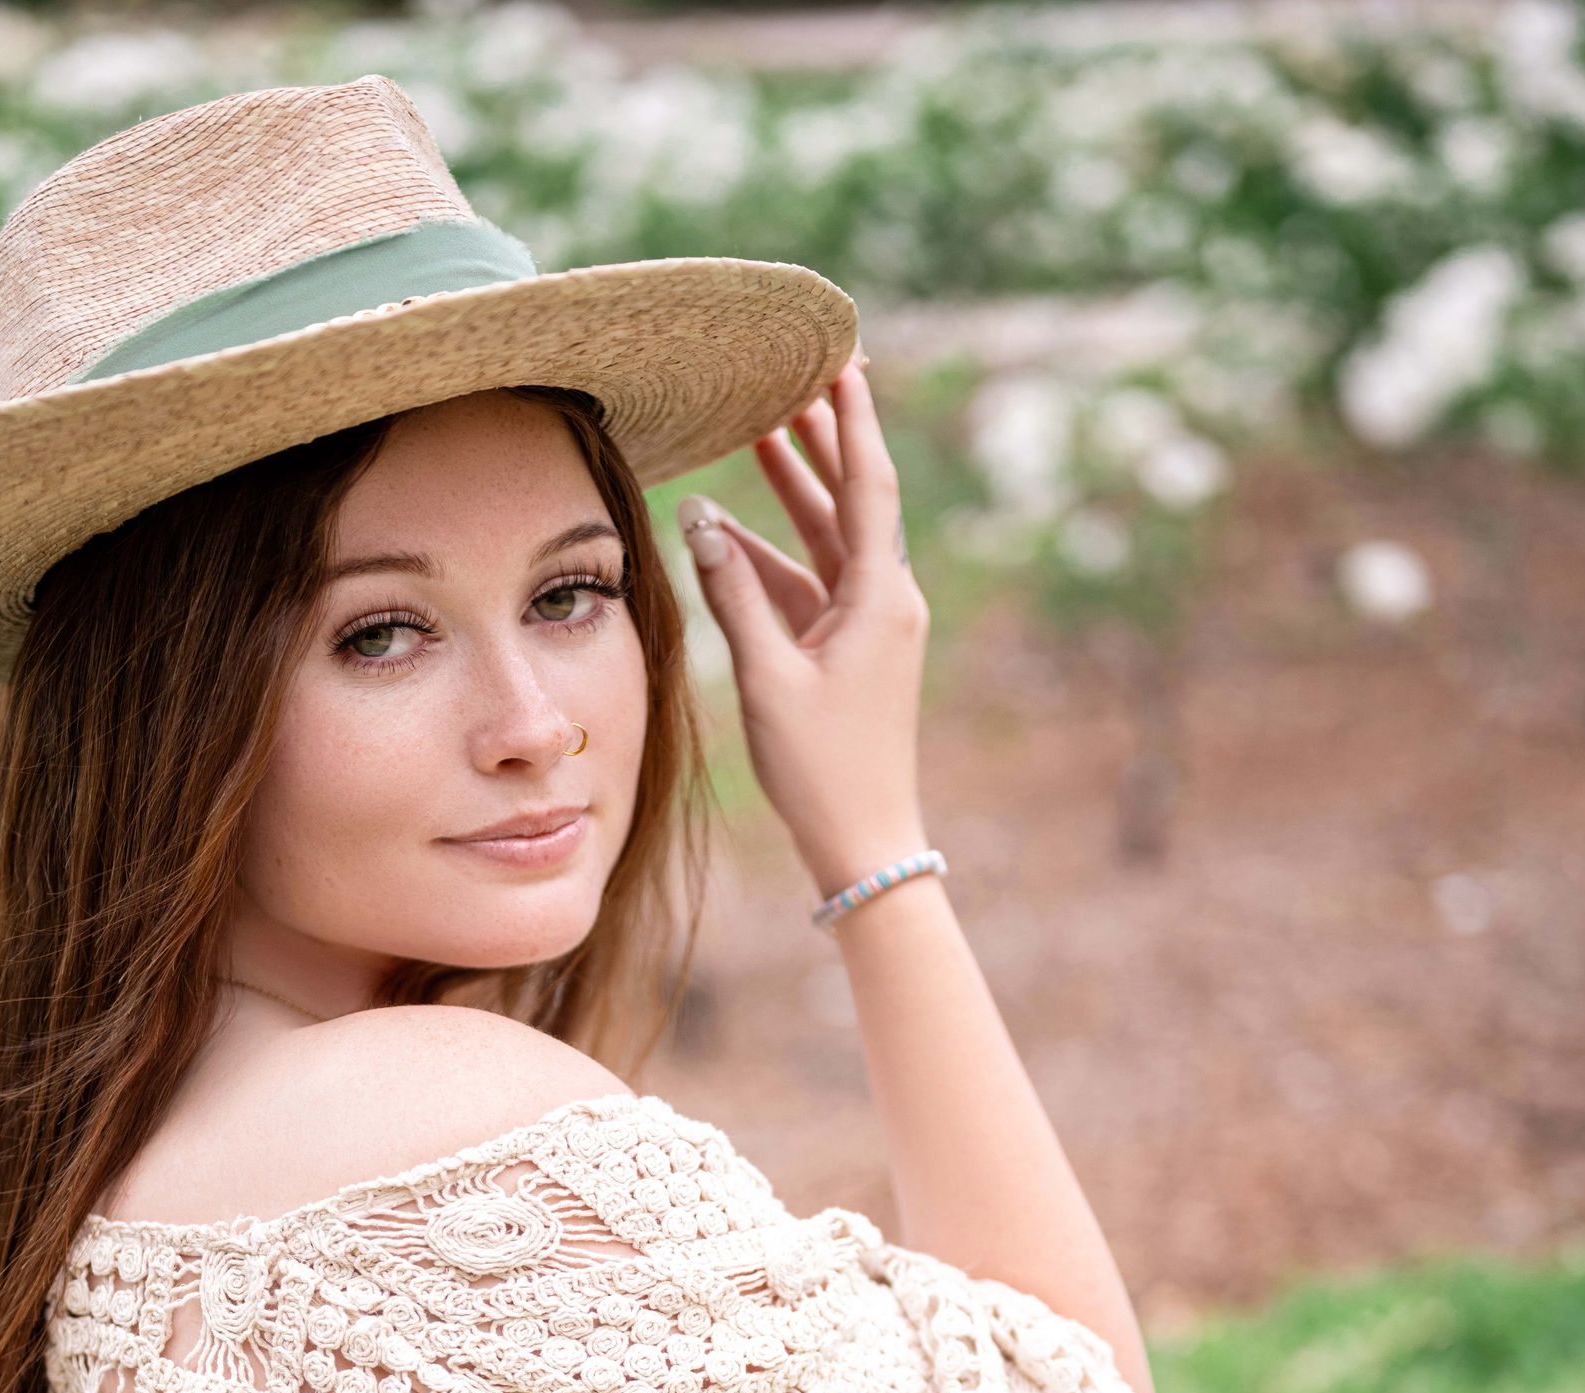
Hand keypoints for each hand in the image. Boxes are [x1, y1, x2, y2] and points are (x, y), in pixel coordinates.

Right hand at [678, 359, 930, 899]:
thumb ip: (734, 594)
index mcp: (881, 597)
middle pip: (852, 498)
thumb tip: (700, 519)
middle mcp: (885, 600)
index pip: (869, 484)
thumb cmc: (820, 767)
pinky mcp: (848, 650)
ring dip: (797, 489)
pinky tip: (731, 529)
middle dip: (823, 437)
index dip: (852, 419)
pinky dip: (774, 555)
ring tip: (763, 428)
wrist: (863, 841)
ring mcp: (868, 624)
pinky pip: (811, 583)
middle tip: (799, 373)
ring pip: (829, 537)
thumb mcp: (768, 677)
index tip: (843, 359)